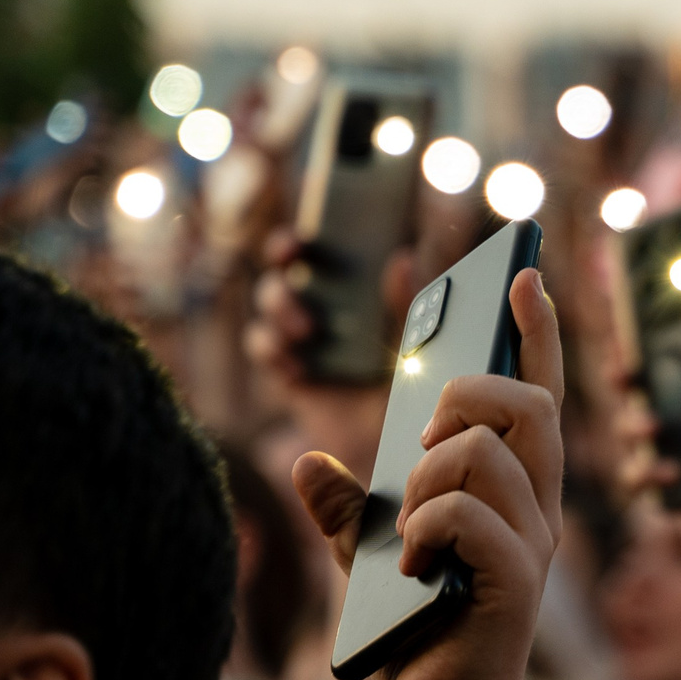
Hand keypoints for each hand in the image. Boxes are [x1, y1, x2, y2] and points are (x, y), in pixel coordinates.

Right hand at [248, 229, 412, 483]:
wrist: (398, 438)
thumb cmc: (412, 377)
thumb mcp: (413, 338)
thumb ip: (405, 303)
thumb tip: (404, 259)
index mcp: (346, 287)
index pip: (310, 251)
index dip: (293, 241)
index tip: (297, 242)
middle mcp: (317, 307)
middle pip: (283, 270)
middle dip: (278, 262)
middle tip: (289, 261)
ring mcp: (299, 339)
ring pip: (268, 308)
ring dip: (280, 308)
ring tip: (306, 328)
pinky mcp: (290, 372)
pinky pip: (268, 352)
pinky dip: (276, 352)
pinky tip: (297, 367)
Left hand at [294, 268, 565, 679]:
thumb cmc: (418, 638)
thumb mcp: (365, 561)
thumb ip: (344, 510)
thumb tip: (306, 460)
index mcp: (515, 492)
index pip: (540, 393)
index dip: (537, 332)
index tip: (523, 273)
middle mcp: (538, 508)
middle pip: (527, 402)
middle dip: (464, 400)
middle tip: (422, 449)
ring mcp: (534, 542)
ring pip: (489, 449)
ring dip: (430, 475)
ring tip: (410, 531)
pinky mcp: (517, 580)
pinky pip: (466, 513)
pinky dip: (422, 529)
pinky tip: (409, 569)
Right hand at [614, 334, 680, 562]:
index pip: (659, 361)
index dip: (635, 343)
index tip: (625, 328)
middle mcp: (675, 421)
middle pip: (629, 391)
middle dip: (617, 376)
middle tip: (622, 371)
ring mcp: (665, 455)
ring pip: (626, 432)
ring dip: (630, 424)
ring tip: (654, 424)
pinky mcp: (665, 492)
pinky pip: (636, 480)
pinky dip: (645, 473)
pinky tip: (673, 472)